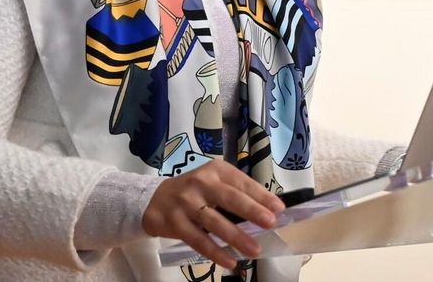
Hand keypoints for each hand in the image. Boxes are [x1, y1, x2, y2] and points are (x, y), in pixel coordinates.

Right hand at [142, 161, 284, 270]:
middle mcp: (201, 183)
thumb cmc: (193, 192)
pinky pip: (198, 240)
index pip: (241, 182)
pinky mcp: (175, 223)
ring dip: (236, 237)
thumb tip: (267, 211)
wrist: (153, 199)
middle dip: (251, 211)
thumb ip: (236, 192)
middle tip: (270, 223)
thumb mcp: (213, 182)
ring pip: (215, 221)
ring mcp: (186, 203)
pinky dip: (215, 252)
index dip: (261, 195)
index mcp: (215, 171)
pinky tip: (230, 261)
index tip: (279, 208)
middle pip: (229, 198)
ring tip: (255, 250)